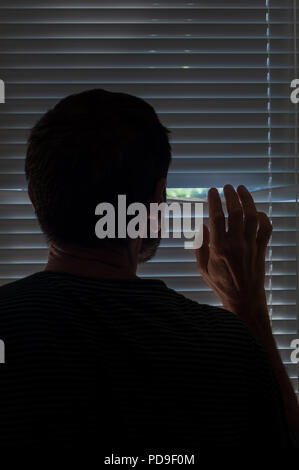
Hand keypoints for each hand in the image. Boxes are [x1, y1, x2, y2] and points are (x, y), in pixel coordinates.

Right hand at [195, 184, 271, 320]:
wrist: (245, 299)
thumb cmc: (221, 284)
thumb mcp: (203, 268)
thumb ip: (200, 246)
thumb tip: (201, 225)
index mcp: (219, 248)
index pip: (216, 217)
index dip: (214, 201)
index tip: (212, 191)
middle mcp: (236, 244)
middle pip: (236, 213)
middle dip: (231, 196)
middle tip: (227, 187)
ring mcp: (251, 246)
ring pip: (252, 216)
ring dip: (247, 200)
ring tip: (241, 189)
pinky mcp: (262, 249)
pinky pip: (266, 228)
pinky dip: (264, 217)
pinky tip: (256, 212)